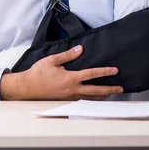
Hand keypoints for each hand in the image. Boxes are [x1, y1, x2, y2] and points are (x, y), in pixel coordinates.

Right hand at [0, 45, 123, 100]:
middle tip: (120, 88)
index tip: (115, 71)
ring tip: (111, 93)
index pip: (92, 74)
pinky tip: (95, 97)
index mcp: (70, 78)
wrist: (27, 87)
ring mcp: (70, 97)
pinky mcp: (66, 100)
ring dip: (103, 95)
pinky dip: (92, 99)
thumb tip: (80, 49)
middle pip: (96, 90)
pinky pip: (83, 100)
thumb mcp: (52, 60)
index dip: (105, 72)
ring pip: (91, 98)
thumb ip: (68, 55)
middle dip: (109, 89)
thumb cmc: (38, 73)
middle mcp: (73, 89)